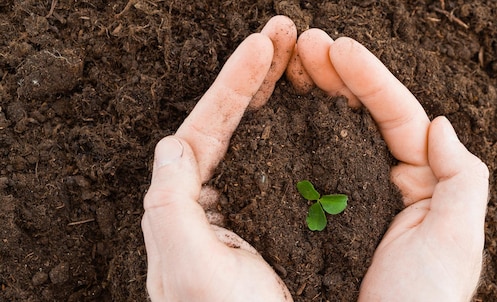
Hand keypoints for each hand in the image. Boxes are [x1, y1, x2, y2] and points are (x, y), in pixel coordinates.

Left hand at [141, 16, 295, 300]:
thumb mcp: (189, 269)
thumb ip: (169, 206)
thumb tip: (172, 144)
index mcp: (191, 202)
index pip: (209, 127)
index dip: (235, 81)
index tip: (263, 42)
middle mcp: (219, 194)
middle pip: (236, 119)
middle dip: (260, 71)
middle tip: (286, 29)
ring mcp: (251, 200)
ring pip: (264, 132)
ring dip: (282, 89)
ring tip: (304, 52)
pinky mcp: (283, 212)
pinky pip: (292, 158)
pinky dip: (304, 125)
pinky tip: (320, 103)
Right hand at [291, 30, 488, 300]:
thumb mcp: (457, 242)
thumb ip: (461, 179)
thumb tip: (440, 124)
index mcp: (422, 180)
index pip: (397, 114)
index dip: (369, 77)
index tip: (337, 46)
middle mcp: (388, 180)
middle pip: (361, 113)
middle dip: (334, 74)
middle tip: (302, 43)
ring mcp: (352, 194)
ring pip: (333, 132)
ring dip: (312, 93)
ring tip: (286, 61)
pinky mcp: (321, 213)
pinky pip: (309, 164)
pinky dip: (294, 134)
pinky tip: (275, 110)